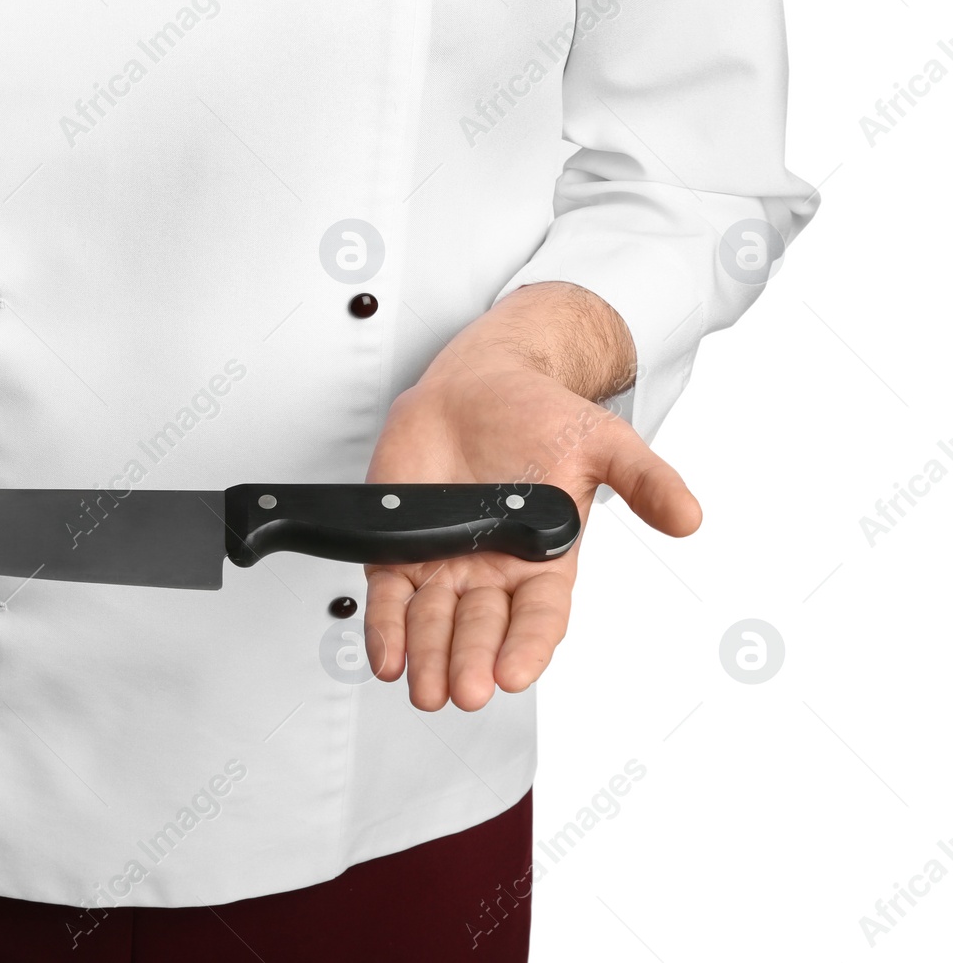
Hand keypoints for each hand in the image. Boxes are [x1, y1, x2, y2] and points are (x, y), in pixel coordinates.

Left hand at [364, 283, 701, 711]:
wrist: (479, 382)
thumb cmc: (540, 415)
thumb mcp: (603, 442)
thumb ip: (643, 480)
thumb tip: (689, 516)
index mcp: (543, 560)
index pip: (538, 617)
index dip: (527, 646)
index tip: (513, 674)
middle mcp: (492, 571)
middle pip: (481, 628)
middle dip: (472, 661)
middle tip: (465, 691)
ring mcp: (443, 562)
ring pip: (434, 622)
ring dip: (428, 658)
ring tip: (426, 690)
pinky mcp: (398, 546)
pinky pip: (390, 596)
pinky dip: (386, 628)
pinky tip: (385, 657)